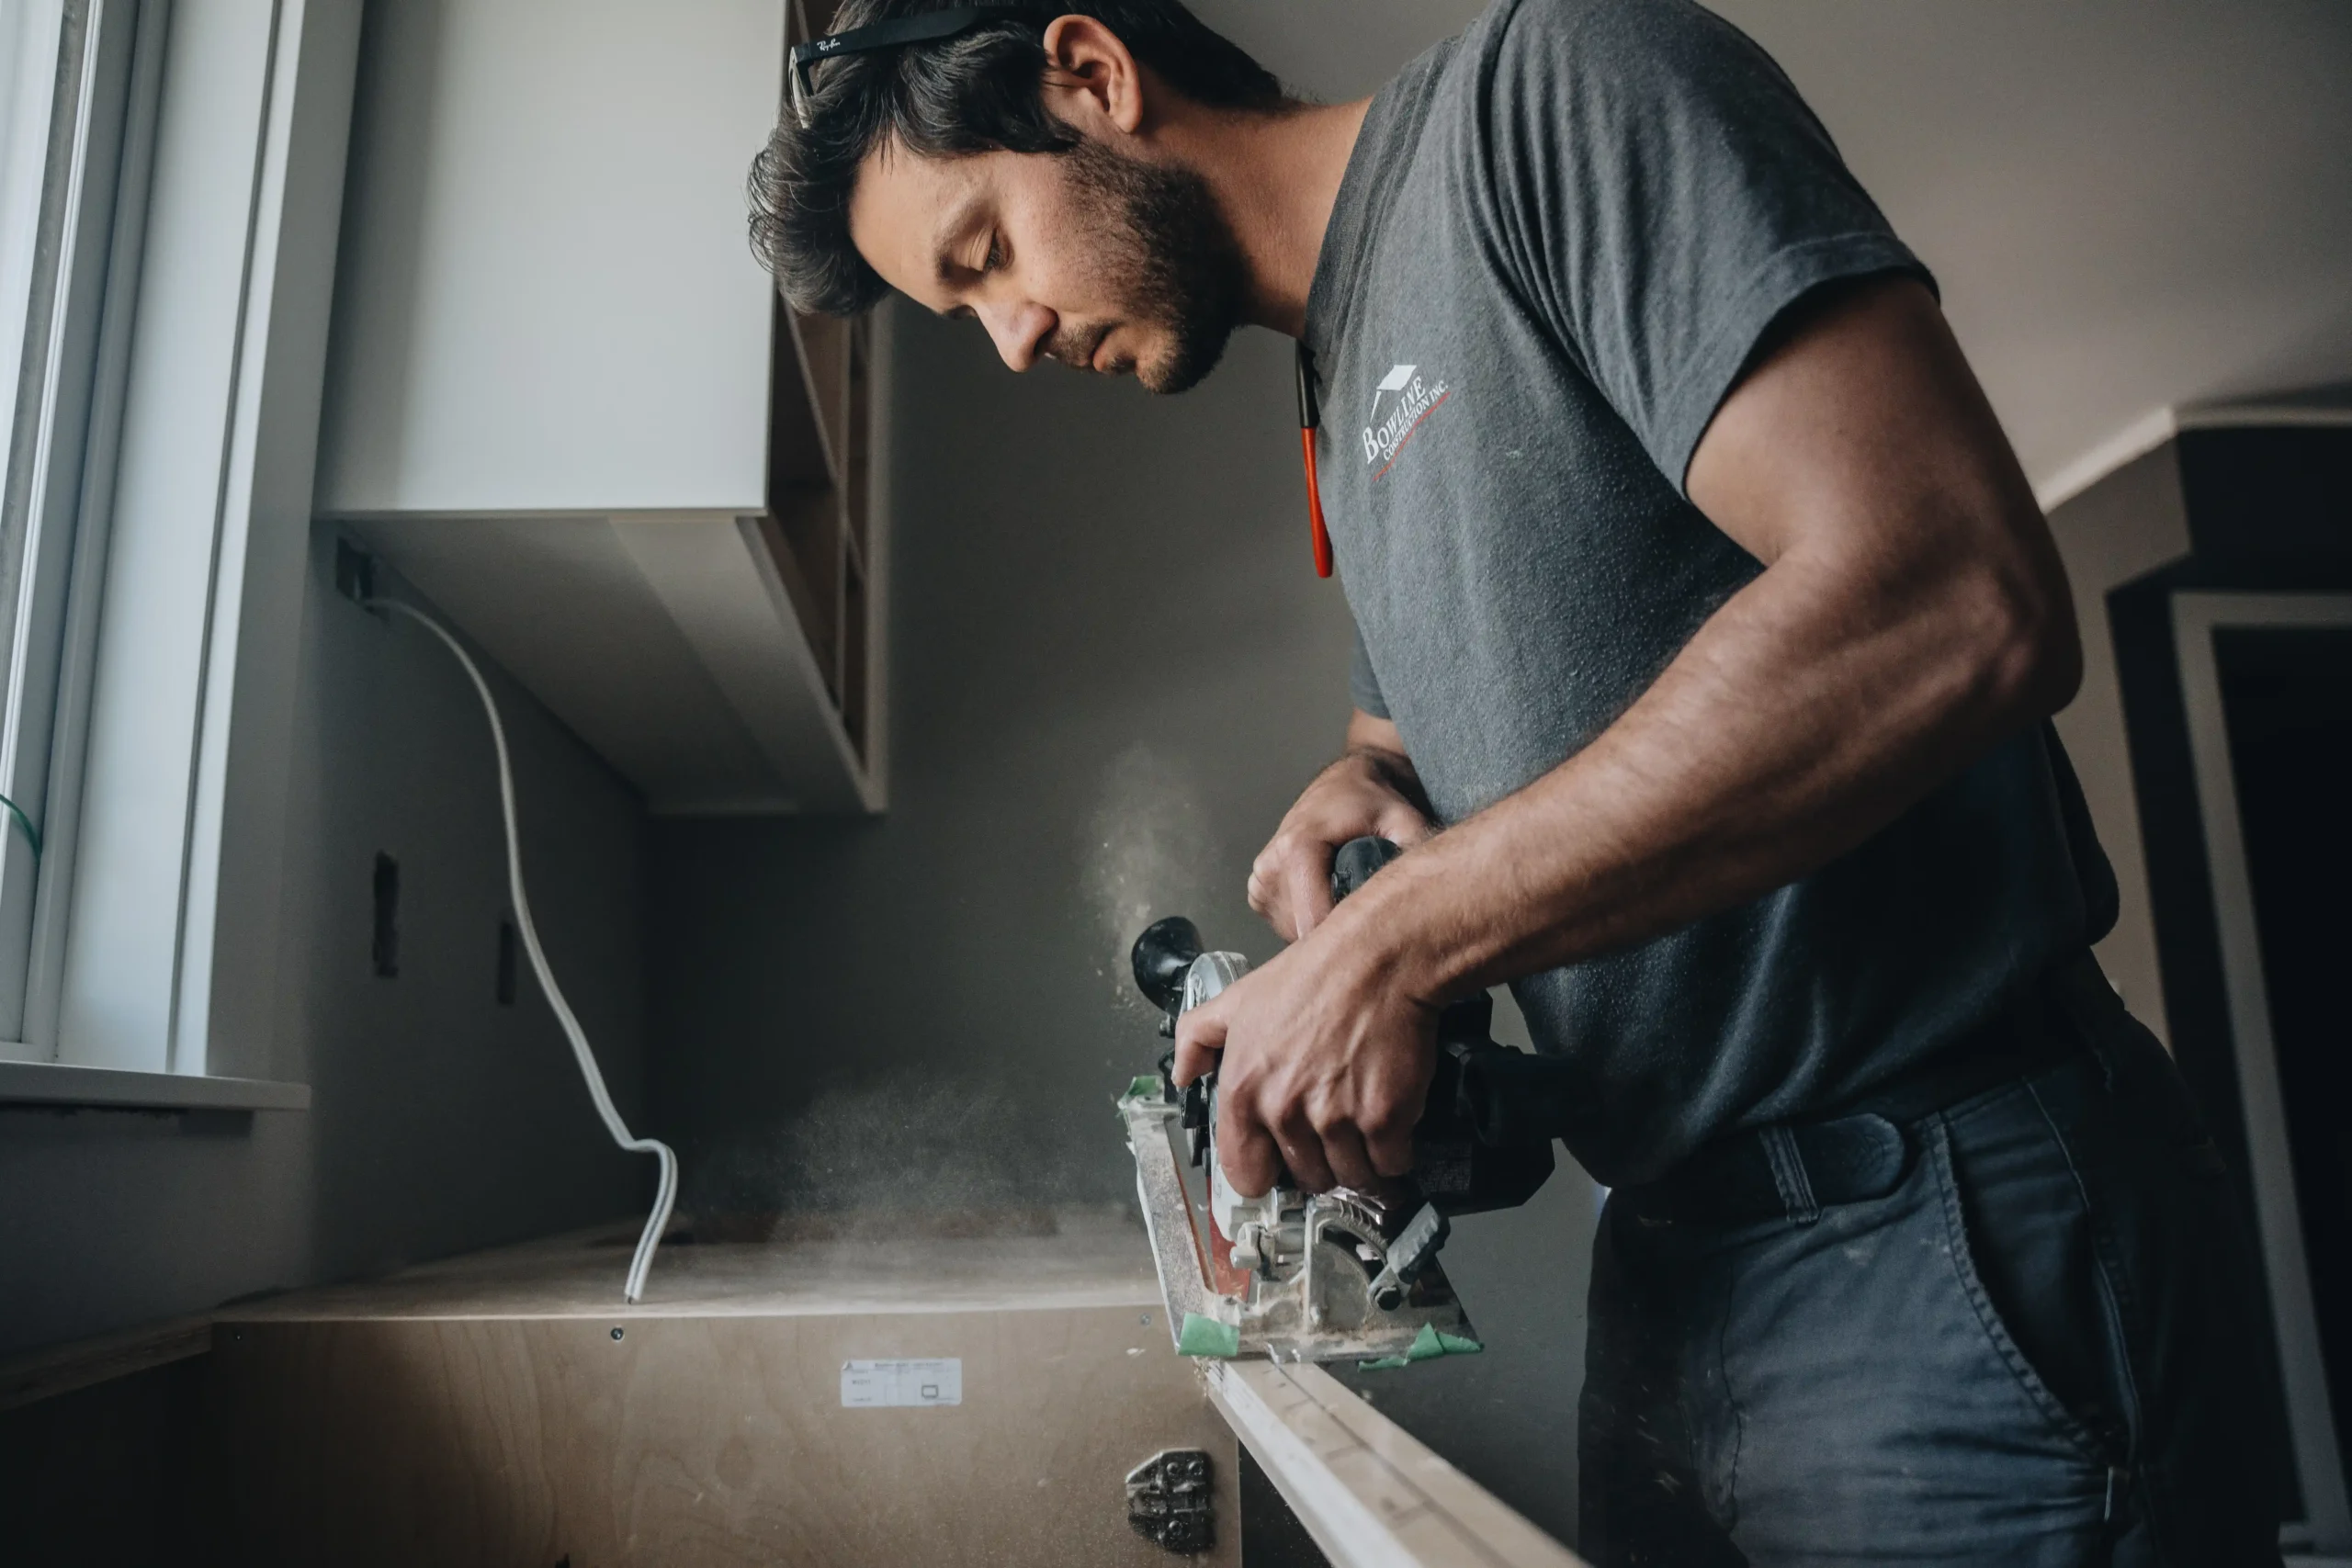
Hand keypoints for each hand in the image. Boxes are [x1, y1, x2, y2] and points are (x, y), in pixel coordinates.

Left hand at [1171, 910, 1436, 1195]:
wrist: (1378, 957)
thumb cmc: (1312, 975)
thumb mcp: (1238, 999)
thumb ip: (1197, 1037)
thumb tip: (1185, 1075)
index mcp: (1243, 1091)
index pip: (1245, 1175)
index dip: (1267, 1168)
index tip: (1283, 1157)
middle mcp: (1285, 1112)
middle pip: (1307, 1178)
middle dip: (1321, 1159)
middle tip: (1333, 1127)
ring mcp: (1336, 1119)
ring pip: (1350, 1177)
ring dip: (1360, 1159)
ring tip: (1363, 1123)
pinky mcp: (1385, 1119)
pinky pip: (1391, 1163)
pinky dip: (1395, 1150)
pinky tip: (1391, 1121)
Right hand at [1249, 722, 1433, 942]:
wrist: (1346, 782)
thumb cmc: (1374, 801)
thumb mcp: (1403, 820)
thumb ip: (1410, 854)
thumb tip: (1424, 895)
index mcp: (1298, 847)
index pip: (1313, 918)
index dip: (1345, 941)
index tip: (1373, 948)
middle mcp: (1271, 864)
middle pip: (1302, 930)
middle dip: (1336, 935)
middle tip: (1368, 923)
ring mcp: (1261, 878)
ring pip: (1291, 932)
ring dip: (1320, 930)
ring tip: (1348, 909)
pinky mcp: (1258, 888)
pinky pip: (1282, 923)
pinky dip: (1306, 921)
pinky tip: (1329, 903)